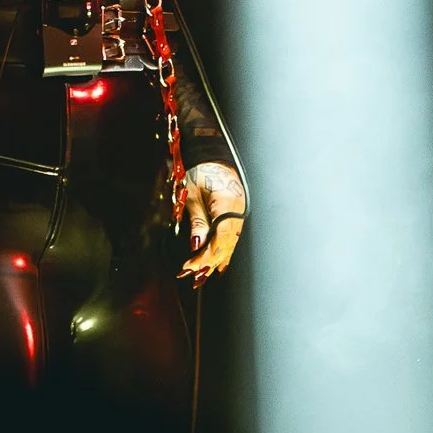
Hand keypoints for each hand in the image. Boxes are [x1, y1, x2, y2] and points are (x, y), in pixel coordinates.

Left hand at [176, 162, 246, 287]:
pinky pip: (232, 236)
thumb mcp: (192, 195)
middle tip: (193, 277)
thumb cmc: (199, 171)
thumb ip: (198, 222)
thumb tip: (197, 246)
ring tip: (202, 277)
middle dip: (209, 261)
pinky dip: (224, 251)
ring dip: (216, 259)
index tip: (191, 267)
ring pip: (231, 242)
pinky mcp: (238, 213)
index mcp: (227, 202)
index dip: (207, 255)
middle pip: (227, 243)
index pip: (220, 237)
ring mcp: (241, 211)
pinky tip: (218, 265)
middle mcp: (239, 209)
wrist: (212, 155)